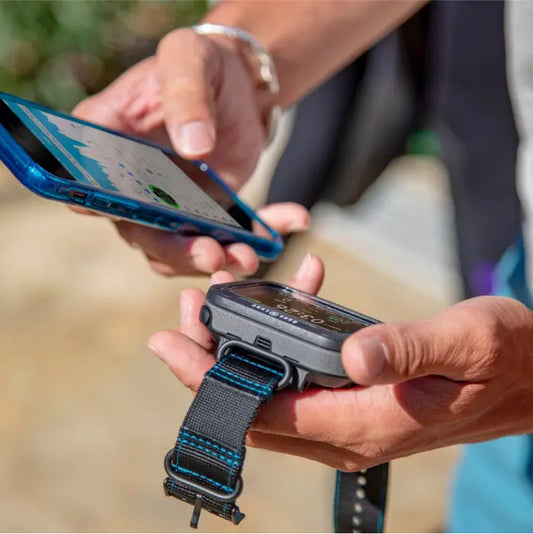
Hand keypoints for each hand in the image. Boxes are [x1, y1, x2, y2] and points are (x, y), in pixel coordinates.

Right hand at [72, 32, 305, 274]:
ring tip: (250, 255)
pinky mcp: (204, 214)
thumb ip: (186, 97)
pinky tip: (289, 221)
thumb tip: (194, 146)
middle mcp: (131, 183)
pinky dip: (256, 237)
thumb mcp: (190, 60)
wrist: (238, 85)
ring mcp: (168, 205)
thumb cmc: (202, 64)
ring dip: (216, 258)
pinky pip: (224, 237)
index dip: (104, 208)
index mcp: (108, 141)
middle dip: (177, 251)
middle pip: (141, 232)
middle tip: (212, 255)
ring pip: (182, 249)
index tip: (139, 220)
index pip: (88, 183)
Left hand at [148, 260, 532, 470]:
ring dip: (238, 354)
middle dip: (210, 364)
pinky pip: (302, 381)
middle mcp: (348, 431)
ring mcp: (350, 420)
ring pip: (271, 396)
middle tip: (184, 315)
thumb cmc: (506, 360)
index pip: (265, 413)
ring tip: (217, 306)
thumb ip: (408, 348)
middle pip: (255, 408)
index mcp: (365, 423)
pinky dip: (281, 346)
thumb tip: (351, 355)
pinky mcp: (356, 402)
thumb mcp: (465, 342)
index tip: (171, 345)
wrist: (532, 377)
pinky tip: (295, 298)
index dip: (210, 381)